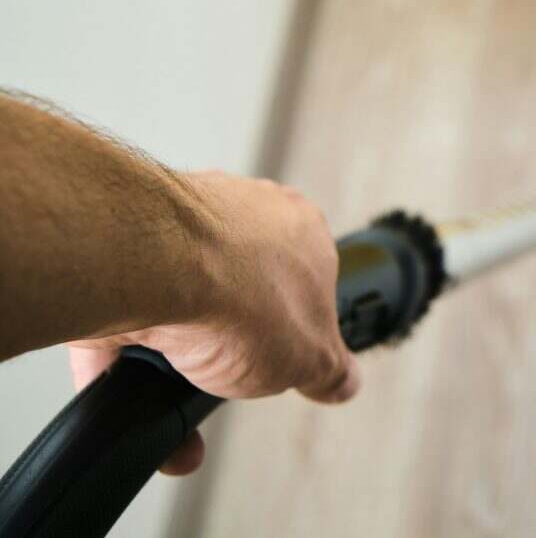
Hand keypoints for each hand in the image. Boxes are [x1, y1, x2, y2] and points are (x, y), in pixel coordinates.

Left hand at [66, 171, 359, 474]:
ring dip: (176, 352)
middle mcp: (244, 213)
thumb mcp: (312, 359)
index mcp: (303, 229)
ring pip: (182, 298)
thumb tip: (342, 382)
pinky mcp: (126, 246)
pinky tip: (134, 385)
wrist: (155, 269)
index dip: (296, 328)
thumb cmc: (242, 294)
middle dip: (232, 339)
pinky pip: (128, 307)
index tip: (281, 359)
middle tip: (227, 373)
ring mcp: (182, 225)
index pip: (309, 281)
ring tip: (176, 388)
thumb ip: (331, 372)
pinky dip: (127, 351)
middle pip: (244, 287)